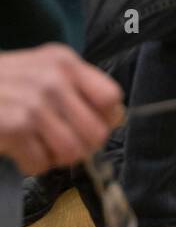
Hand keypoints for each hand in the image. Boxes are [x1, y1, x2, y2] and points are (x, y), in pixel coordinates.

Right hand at [0, 45, 124, 174]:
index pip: (110, 97)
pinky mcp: (15, 127)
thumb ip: (77, 87)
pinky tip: (19, 150)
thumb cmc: (4, 83)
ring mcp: (34, 103)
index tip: (90, 126)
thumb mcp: (42, 70)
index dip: (105, 119)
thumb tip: (113, 118)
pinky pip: (41, 163)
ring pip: (72, 151)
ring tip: (39, 147)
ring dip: (56, 158)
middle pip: (96, 132)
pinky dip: (31, 165)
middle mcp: (53, 79)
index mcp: (64, 62)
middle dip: (82, 146)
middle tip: (61, 144)